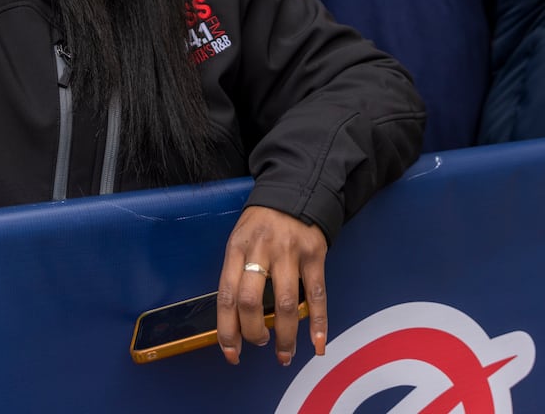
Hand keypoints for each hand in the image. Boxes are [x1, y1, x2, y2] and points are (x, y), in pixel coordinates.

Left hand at [216, 205, 326, 365]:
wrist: (294, 190)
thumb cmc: (262, 224)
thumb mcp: (240, 241)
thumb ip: (237, 274)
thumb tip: (236, 321)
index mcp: (237, 248)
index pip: (226, 295)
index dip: (227, 329)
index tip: (231, 353)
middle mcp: (261, 250)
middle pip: (251, 301)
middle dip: (253, 333)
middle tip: (259, 344)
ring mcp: (289, 252)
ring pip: (285, 303)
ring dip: (284, 336)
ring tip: (284, 354)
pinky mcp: (314, 254)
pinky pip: (317, 294)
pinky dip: (318, 322)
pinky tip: (317, 343)